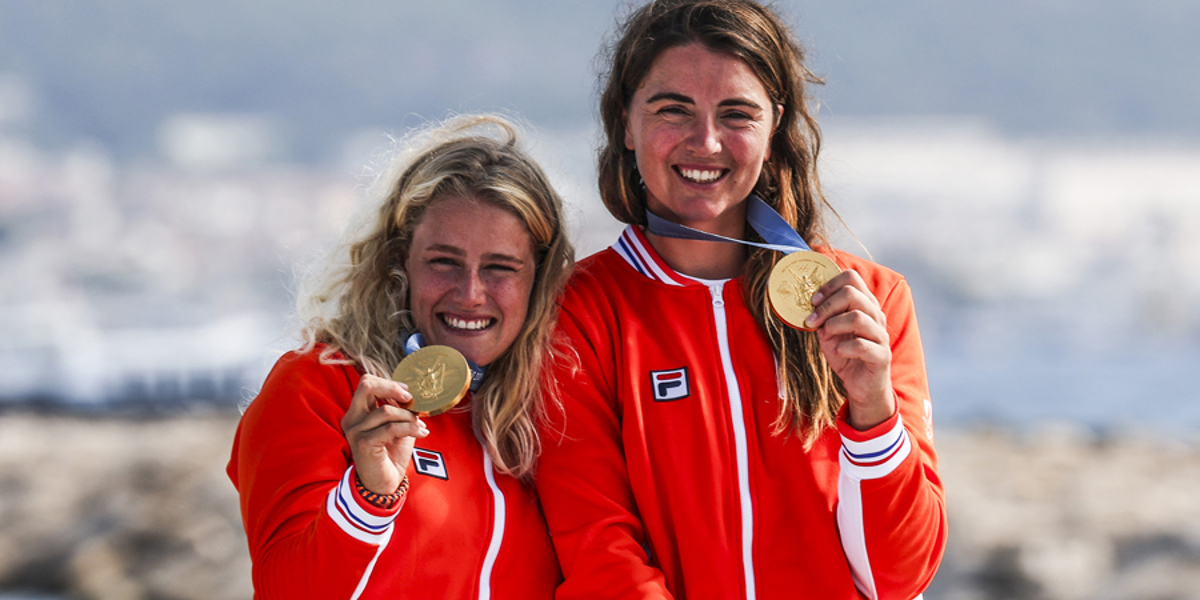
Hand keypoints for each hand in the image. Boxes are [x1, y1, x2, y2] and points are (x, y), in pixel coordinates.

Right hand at [341, 374, 429, 493]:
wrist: (383, 484)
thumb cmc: (390, 454)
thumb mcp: (396, 426)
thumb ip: (398, 409)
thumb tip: (411, 395)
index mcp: (357, 412)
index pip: (367, 383)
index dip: (389, 384)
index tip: (407, 393)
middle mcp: (352, 419)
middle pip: (367, 386)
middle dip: (392, 388)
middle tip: (410, 399)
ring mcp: (356, 431)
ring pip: (386, 410)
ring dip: (409, 417)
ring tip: (420, 426)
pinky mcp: (364, 443)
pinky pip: (391, 428)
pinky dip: (410, 428)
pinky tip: (421, 433)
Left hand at [804, 269, 895, 429]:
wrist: (861, 385)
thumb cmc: (845, 353)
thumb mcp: (829, 330)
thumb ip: (822, 315)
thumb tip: (805, 303)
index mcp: (864, 304)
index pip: (851, 277)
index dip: (828, 285)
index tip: (812, 301)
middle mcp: (875, 315)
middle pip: (852, 293)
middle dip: (826, 306)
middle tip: (812, 321)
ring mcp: (881, 335)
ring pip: (857, 317)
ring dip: (833, 325)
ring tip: (823, 336)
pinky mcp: (882, 356)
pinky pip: (862, 345)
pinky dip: (843, 348)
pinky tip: (836, 352)